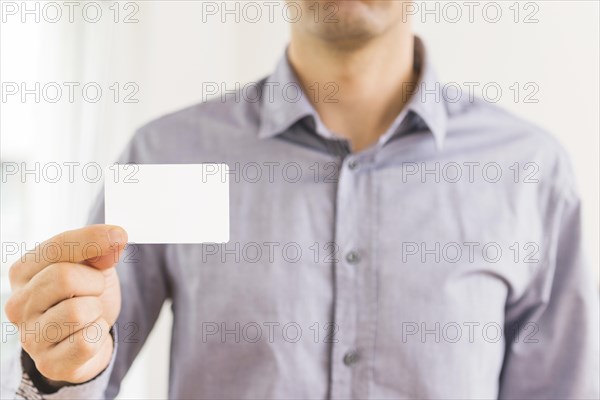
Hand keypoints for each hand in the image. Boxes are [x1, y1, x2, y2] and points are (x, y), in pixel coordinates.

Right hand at [4, 225, 127, 383]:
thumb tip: (116, 237)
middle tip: (94, 290)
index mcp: (23, 272)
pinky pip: (87, 342)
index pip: (58, 246)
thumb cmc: (85, 294)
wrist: (88, 336)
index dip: (93, 239)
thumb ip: (100, 249)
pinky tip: (89, 334)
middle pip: (64, 277)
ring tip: (89, 314)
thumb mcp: (94, 264)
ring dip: (96, 311)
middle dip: (94, 282)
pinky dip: (98, 335)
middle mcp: (18, 305)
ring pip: (78, 312)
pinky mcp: (49, 363)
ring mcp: (30, 337)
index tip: (119, 235)